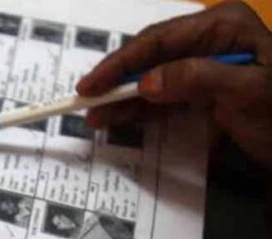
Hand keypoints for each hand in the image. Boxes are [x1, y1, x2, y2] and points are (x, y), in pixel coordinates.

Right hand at [77, 2, 271, 167]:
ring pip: (151, 78)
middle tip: (85, 101)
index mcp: (223, 25)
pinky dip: (140, 110)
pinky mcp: (202, 91)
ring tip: (95, 117)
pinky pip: (163, 97)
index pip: (159, 39)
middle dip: (117, 80)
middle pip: (150, 56)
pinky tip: (118, 120)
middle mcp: (210, 39)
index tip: (92, 84)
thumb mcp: (246, 92)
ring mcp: (204, 65)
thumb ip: (195, 79)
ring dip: (123, 98)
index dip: (121, 62)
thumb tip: (146, 82)